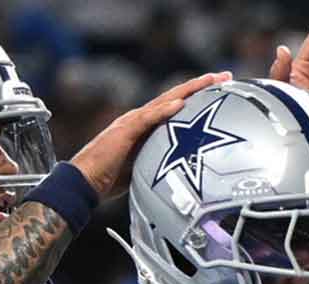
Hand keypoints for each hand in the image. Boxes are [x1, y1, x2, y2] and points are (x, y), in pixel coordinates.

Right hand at [70, 71, 230, 200]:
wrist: (84, 182)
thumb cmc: (108, 179)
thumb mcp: (142, 167)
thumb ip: (158, 160)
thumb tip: (178, 170)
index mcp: (145, 126)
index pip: (175, 107)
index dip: (197, 97)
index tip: (219, 90)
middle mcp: (140, 119)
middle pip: (175, 97)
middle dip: (201, 85)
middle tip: (225, 76)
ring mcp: (132, 122)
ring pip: (165, 100)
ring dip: (189, 90)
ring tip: (211, 80)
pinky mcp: (125, 131)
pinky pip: (148, 118)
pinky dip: (165, 110)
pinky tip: (181, 103)